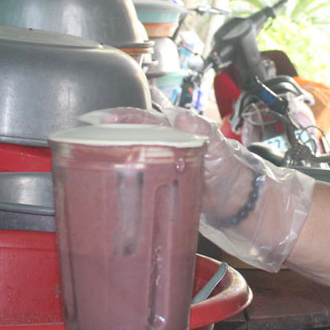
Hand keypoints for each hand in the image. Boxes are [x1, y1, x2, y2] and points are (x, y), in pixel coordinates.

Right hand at [81, 107, 314, 271]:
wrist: (255, 213)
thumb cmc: (241, 181)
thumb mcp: (221, 156)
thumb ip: (202, 136)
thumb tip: (180, 116)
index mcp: (178, 135)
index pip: (137, 120)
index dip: (112, 119)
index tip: (87, 123)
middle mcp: (169, 150)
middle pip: (128, 141)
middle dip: (102, 142)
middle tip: (74, 150)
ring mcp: (167, 171)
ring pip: (131, 163)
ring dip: (109, 165)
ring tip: (83, 174)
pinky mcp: (167, 193)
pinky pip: (138, 187)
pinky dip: (122, 190)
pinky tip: (109, 200)